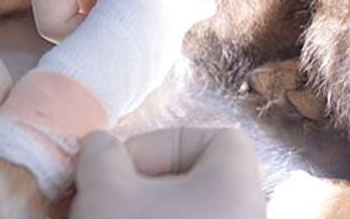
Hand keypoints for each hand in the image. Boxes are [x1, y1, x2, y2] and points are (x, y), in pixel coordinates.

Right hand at [71, 128, 264, 218]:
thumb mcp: (104, 189)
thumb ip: (101, 153)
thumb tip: (100, 146)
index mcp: (237, 185)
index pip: (218, 139)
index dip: (166, 144)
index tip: (126, 168)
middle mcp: (249, 213)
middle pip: (198, 179)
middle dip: (144, 184)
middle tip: (109, 200)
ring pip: (187, 212)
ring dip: (144, 210)